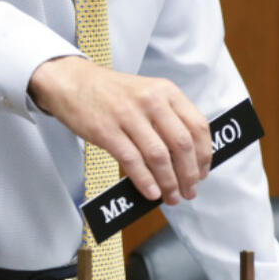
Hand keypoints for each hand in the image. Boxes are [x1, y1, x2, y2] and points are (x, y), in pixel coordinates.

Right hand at [28, 56, 211, 204]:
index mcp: (166, 91)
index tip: (203, 172)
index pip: (197, 126)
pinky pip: (132, 161)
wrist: (74, 83)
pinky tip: (151, 192)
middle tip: (189, 191)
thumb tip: (188, 157)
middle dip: (189, 174)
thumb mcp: (148, 94)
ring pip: (158, 156)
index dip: (204, 154)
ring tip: (171, 196)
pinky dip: (145, 181)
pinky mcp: (107, 130)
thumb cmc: (113, 93)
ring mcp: (128, 115)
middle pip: (181, 144)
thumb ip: (169, 118)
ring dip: (169, 182)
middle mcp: (150, 101)